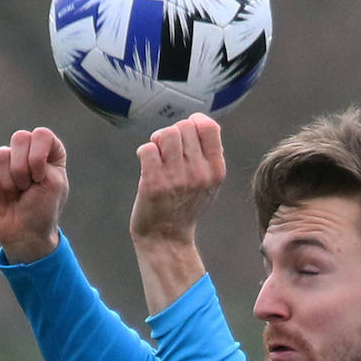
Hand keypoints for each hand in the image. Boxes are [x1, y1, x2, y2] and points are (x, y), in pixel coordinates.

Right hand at [0, 127, 67, 262]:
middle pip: (19, 138)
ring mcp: (5, 161)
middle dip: (23, 168)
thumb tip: (6, 151)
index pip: (41, 134)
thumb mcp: (54, 183)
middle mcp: (27, 151)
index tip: (41, 177)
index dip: (39, 156)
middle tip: (28, 186)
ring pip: (1, 154)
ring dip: (10, 181)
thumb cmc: (44, 208)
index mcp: (48, 151)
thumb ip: (39, 157)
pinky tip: (2, 195)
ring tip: (16, 192)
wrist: (25, 233)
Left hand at [129, 113, 225, 245]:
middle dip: (173, 133)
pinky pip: (147, 149)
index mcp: (216, 171)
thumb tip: (198, 123)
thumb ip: (209, 156)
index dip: (194, 122)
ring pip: (166, 133)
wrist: (166, 238)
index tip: (185, 133)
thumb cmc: (185, 206)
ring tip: (158, 155)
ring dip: (157, 140)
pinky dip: (144, 152)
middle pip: (184, 126)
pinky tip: (147, 165)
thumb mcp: (209, 184)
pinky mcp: (154, 183)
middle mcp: (199, 173)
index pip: (209, 127)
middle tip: (168, 150)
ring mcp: (177, 178)